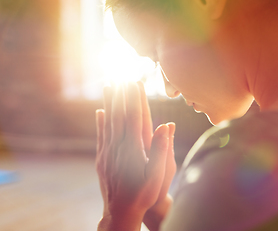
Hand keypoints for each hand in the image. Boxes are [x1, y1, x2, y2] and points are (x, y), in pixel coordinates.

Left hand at [96, 82, 175, 230]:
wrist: (120, 213)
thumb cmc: (144, 195)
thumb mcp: (158, 176)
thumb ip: (162, 150)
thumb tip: (166, 125)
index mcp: (133, 149)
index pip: (133, 117)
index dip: (133, 98)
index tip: (133, 81)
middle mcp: (118, 147)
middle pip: (118, 115)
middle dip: (120, 94)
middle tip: (119, 75)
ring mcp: (107, 152)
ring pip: (108, 121)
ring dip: (108, 102)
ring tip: (108, 85)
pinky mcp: (102, 159)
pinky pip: (101, 134)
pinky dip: (100, 120)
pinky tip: (99, 111)